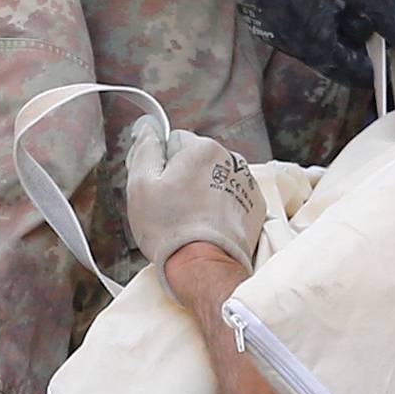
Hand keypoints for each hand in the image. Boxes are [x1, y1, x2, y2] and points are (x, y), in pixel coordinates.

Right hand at [125, 120, 262, 287]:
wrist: (204, 266)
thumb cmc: (169, 227)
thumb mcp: (141, 184)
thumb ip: (145, 149)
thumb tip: (148, 127)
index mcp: (203, 148)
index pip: (174, 141)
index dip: (160, 164)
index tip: (158, 186)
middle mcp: (230, 159)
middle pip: (196, 160)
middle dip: (183, 177)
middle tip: (171, 206)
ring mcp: (246, 182)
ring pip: (214, 179)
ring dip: (202, 192)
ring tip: (190, 219)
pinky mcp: (254, 205)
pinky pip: (230, 197)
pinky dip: (219, 207)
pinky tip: (207, 226)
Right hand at [218, 0, 394, 90]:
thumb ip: (380, 9)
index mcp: (313, 44)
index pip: (351, 73)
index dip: (375, 71)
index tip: (393, 62)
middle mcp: (292, 47)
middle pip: (333, 61)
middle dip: (358, 52)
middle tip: (381, 36)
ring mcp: (276, 33)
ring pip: (316, 45)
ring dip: (338, 36)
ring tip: (360, 17)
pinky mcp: (265, 17)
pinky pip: (300, 31)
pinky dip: (320, 24)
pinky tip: (330, 2)